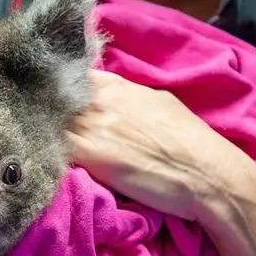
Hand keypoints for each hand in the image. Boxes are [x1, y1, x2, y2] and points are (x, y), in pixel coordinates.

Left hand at [65, 69, 255, 221]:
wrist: (206, 174)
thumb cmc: (189, 141)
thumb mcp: (157, 102)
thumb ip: (125, 96)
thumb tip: (106, 97)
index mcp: (114, 86)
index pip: (69, 81)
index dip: (60, 95)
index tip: (56, 109)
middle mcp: (100, 102)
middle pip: (55, 104)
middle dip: (50, 117)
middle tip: (49, 134)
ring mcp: (93, 128)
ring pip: (52, 126)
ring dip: (48, 137)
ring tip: (52, 151)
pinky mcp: (92, 157)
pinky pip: (57, 150)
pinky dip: (52, 155)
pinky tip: (54, 164)